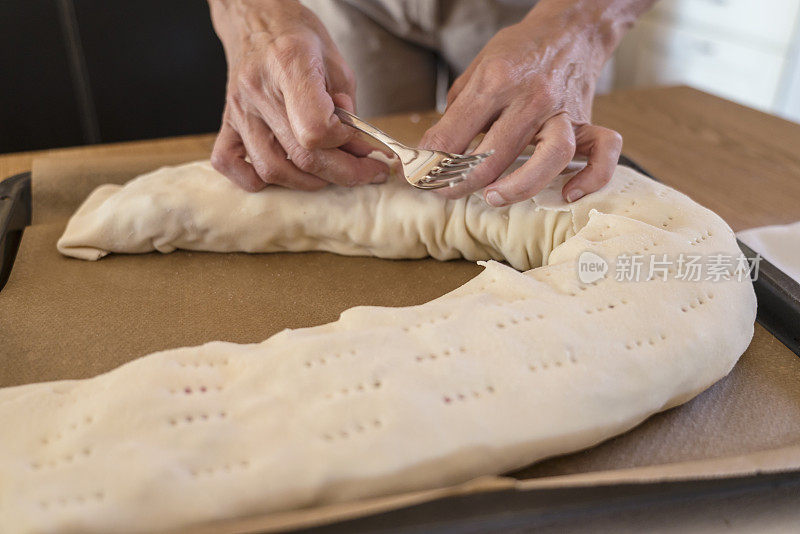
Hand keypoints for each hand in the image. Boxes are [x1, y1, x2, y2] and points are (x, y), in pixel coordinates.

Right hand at [208, 0, 388, 191]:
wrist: (256, 19)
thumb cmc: (297, 37)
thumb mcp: (336, 62)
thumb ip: (348, 107)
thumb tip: (356, 148)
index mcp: (290, 64)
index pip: (316, 129)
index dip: (342, 140)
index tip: (354, 135)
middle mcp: (259, 89)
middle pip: (301, 155)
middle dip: (342, 172)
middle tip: (364, 171)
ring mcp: (238, 109)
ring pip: (271, 169)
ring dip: (306, 182)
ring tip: (327, 173)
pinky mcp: (226, 121)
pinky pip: (228, 163)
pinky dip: (253, 179)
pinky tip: (280, 173)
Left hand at [420, 0, 649, 204]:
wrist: (569, 29)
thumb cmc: (518, 52)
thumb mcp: (477, 70)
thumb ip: (457, 112)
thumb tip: (433, 152)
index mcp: (497, 80)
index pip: (455, 132)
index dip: (430, 160)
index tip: (419, 175)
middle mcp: (532, 97)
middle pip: (495, 154)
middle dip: (460, 182)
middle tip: (445, 191)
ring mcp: (562, 110)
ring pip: (551, 157)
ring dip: (518, 186)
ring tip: (492, 196)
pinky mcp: (588, 120)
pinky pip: (603, 152)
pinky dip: (591, 178)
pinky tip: (569, 194)